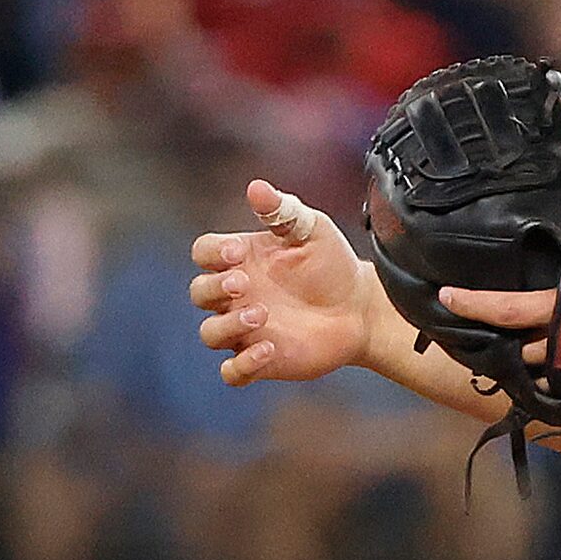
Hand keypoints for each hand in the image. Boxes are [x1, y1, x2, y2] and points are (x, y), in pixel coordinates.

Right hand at [189, 180, 380, 386]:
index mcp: (242, 261)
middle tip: (244, 283)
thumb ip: (284, 211)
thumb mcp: (313, 231)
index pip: (204, 253)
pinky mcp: (262, 360)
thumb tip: (256, 187)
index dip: (213, 253)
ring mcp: (245, 329)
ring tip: (261, 314)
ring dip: (227, 325)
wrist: (362, 306)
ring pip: (210, 333)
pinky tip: (267, 349)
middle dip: (214, 288)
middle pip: (198, 293)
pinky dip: (241, 365)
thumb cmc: (331, 265)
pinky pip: (233, 372)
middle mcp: (237, 296)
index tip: (240, 253)